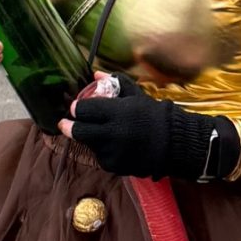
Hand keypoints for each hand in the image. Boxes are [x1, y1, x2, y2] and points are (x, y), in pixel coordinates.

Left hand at [61, 76, 202, 180]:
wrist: (175, 144)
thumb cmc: (155, 116)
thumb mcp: (136, 95)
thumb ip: (115, 84)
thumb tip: (96, 74)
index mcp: (118, 112)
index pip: (84, 110)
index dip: (78, 108)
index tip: (76, 108)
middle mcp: (113, 133)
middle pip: (79, 131)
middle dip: (69, 126)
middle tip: (65, 123)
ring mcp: (114, 152)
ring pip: (90, 145)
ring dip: (92, 139)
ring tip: (105, 133)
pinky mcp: (116, 166)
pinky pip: (102, 157)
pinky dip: (104, 151)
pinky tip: (116, 145)